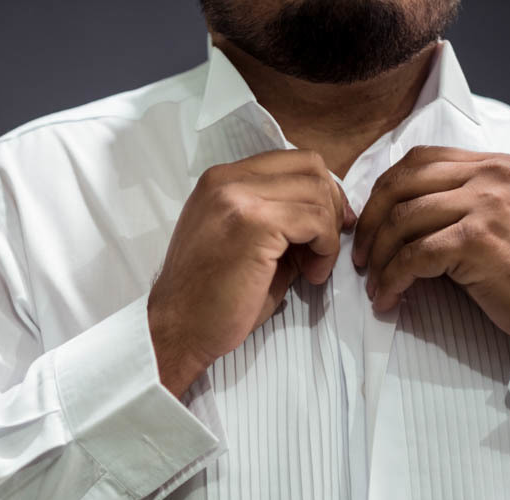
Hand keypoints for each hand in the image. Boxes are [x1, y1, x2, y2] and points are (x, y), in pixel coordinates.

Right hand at [149, 149, 354, 395]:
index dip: (321, 191)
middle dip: (331, 207)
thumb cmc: (211, 297)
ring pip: (317, 193)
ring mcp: (238, 198)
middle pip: (311, 168)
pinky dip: (325, 249)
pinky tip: (310, 275)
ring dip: (328, 233)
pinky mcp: (254, 223)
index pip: (292, 161)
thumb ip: (278, 218)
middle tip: (325, 248)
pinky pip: (315, 221)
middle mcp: (227, 179)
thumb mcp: (243, 242)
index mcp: (222, 180)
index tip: (327, 228)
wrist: (179, 329)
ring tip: (313, 269)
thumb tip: (328, 214)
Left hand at [353, 145, 509, 375]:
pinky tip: (389, 298)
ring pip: (401, 221)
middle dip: (370, 224)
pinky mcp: (478, 241)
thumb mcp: (503, 216)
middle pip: (400, 185)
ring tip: (375, 284)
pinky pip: (413, 256)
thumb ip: (461, 201)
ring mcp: (485, 205)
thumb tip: (397, 213)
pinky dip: (392, 280)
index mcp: (493, 165)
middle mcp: (489, 177)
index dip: (382, 193)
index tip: (369, 226)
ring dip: (378, 259)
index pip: (418, 161)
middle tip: (361, 258)